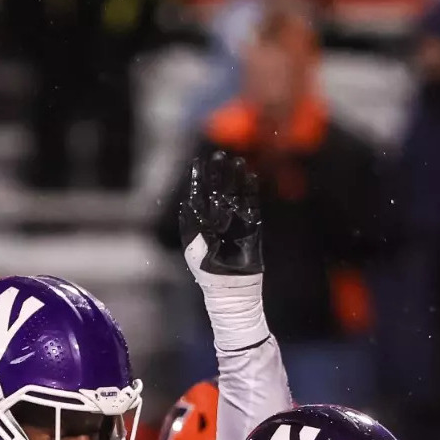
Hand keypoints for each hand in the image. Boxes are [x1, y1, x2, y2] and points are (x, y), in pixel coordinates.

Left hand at [180, 150, 261, 279]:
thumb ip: (190, 225)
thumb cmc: (206, 268)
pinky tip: (250, 176)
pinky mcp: (251, 224)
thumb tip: (187, 202)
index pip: (200, 194)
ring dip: (235, 177)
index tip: (198, 162)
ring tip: (236, 161)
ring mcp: (235, 219)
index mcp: (202, 221)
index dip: (199, 178)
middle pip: (218, 189)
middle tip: (218, 155)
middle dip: (218, 173)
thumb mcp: (193, 247)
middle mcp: (218, 217)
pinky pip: (251, 203)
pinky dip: (251, 190)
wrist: (228, 284)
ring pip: (235, 193)